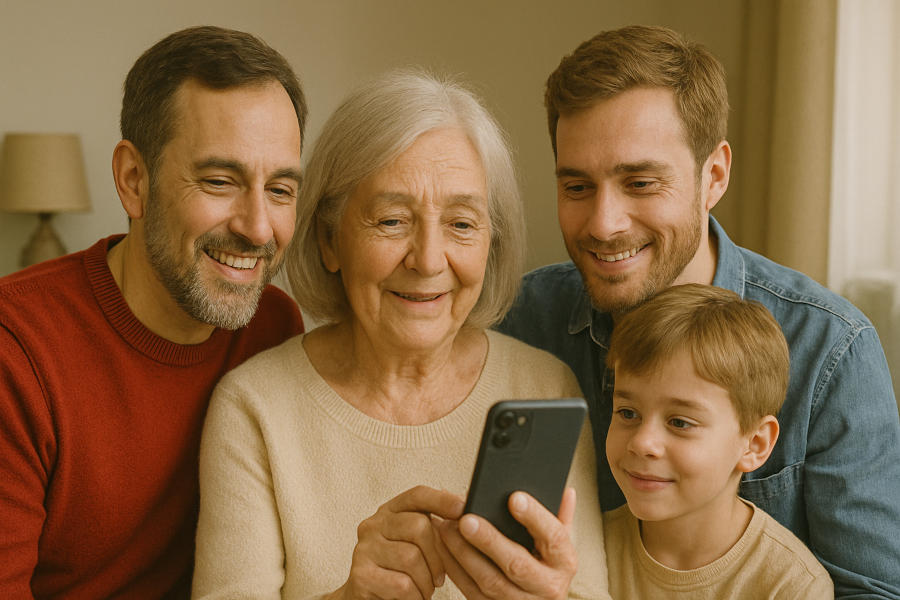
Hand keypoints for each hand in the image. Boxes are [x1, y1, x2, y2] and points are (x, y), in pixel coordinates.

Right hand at [332, 485, 464, 599]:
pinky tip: (413, 597)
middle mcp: (374, 525)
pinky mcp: (361, 575)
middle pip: (419, 526)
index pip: (417, 495)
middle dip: (437, 557)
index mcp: (390, 512)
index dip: (441, 500)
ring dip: (426, 581)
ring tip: (425, 589)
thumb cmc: (398, 572)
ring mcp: (364, 549)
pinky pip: (402, 583)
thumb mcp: (415, 544)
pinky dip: (415, 595)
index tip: (462, 509)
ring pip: (411, 557)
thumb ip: (434, 527)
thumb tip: (466, 511)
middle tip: (439, 577)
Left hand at [434, 488, 577, 598]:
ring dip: (464, 553)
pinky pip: (471, 591)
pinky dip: (454, 568)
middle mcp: (547, 587)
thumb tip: (565, 490)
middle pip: (516, 564)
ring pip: (490, 581)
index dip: (535, 517)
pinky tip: (443, 546)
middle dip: (489, 540)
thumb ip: (560, 517)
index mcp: (564, 562)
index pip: (554, 537)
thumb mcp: (558, 545)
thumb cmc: (547, 568)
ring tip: (446, 527)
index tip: (514, 497)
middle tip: (467, 518)